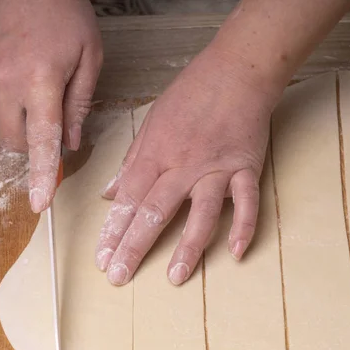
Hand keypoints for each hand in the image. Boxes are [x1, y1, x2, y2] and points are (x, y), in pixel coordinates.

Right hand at [0, 0, 102, 212]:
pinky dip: (13, 94)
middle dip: (33, 144)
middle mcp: (7, 82)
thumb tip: (72, 142)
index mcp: (41, 82)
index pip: (42, 141)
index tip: (40, 202)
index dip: (43, 174)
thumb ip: (80, 104)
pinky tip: (26, 67)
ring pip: (5, 117)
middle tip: (52, 125)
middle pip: (15, 139)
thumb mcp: (90, 58)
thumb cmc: (66, 14)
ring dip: (24, 114)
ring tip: (42, 78)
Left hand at [95, 48, 278, 285]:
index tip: (102, 257)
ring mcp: (217, 168)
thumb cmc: (192, 93)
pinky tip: (236, 251)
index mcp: (156, 152)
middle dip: (135, 246)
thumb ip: (131, 161)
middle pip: (155, 211)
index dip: (113, 230)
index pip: (129, 198)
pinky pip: (247, 201)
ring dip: (187, 246)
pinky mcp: (246, 167)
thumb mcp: (150, 120)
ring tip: (175, 277)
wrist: (236, 72)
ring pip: (201, 212)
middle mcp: (184, 164)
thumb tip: (110, 194)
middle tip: (120, 276)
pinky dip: (244, 225)